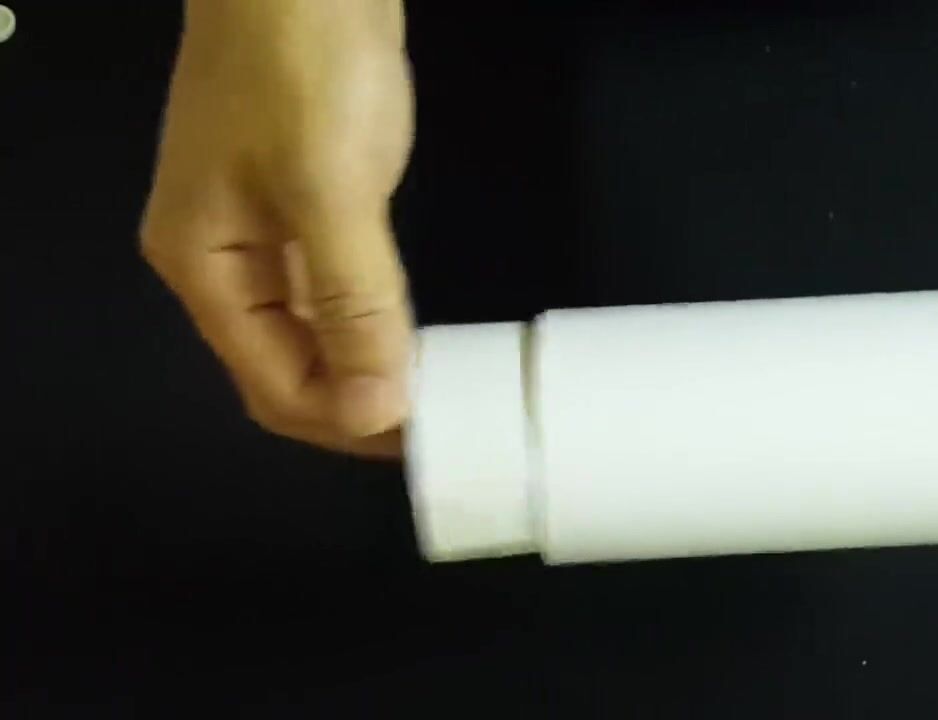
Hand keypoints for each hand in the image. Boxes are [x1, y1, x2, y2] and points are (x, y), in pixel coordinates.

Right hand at [141, 1, 412, 456]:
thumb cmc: (302, 70)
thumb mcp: (328, 189)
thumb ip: (353, 302)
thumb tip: (380, 410)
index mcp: (205, 266)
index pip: (270, 383)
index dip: (341, 422)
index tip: (418, 442)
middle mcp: (226, 262)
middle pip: (285, 368)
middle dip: (352, 406)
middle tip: (431, 430)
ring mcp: (264, 232)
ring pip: (310, 333)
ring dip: (365, 369)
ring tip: (430, 397)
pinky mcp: (306, 205)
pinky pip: (332, 290)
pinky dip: (369, 321)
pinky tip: (409, 337)